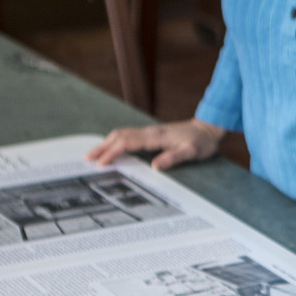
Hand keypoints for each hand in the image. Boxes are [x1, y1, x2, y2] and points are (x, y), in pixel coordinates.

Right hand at [85, 119, 224, 170]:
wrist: (208, 128)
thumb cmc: (201, 142)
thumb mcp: (191, 152)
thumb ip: (174, 158)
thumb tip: (155, 167)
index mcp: (156, 137)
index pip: (127, 143)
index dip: (112, 152)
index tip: (101, 163)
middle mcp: (150, 132)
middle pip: (119, 136)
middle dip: (102, 146)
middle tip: (87, 158)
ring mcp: (150, 132)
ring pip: (122, 134)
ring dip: (107, 143)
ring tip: (94, 153)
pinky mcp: (152, 134)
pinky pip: (128, 135)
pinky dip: (116, 141)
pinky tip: (112, 147)